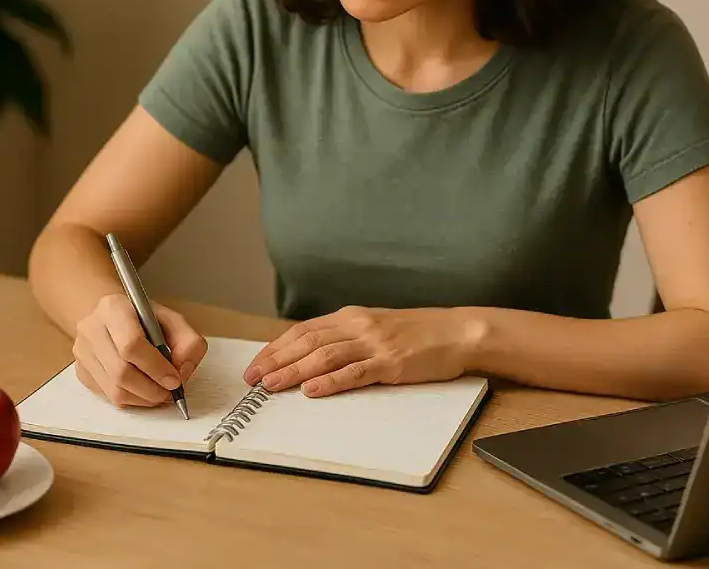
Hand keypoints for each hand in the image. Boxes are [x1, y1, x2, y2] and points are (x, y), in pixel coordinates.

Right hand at [73, 293, 207, 407]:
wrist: (109, 316)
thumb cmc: (142, 318)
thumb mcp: (171, 320)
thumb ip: (187, 342)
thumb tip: (183, 371)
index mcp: (113, 308)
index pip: (131, 344)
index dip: (156, 367)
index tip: (174, 380)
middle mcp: (91, 329)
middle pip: (121, 372)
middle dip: (151, 389)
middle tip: (169, 392)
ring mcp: (82, 352)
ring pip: (114, 390)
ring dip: (143, 398)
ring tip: (159, 392)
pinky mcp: (81, 372)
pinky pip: (108, 397)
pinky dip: (131, 399)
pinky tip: (142, 390)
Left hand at [242, 306, 484, 397]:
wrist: (457, 332)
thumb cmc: (418, 333)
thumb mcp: (376, 326)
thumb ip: (347, 336)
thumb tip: (312, 354)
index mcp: (351, 317)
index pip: (303, 331)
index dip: (276, 347)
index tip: (256, 363)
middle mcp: (358, 326)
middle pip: (307, 342)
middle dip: (275, 361)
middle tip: (252, 378)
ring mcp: (374, 343)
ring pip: (324, 357)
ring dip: (293, 371)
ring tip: (271, 386)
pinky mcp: (391, 363)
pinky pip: (354, 373)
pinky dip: (329, 382)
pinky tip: (311, 390)